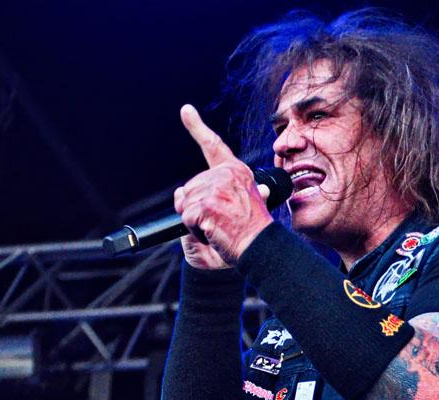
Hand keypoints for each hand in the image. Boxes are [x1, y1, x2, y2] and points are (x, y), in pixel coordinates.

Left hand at [174, 104, 273, 268]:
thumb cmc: (246, 235)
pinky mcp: (209, 203)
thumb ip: (206, 197)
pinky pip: (186, 217)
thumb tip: (179, 192)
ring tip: (218, 229)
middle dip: (194, 209)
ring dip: (195, 222)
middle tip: (219, 222)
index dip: (196, 127)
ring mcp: (217, 188)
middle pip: (188, 188)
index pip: (213, 146)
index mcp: (236, 173)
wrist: (259, 251)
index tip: (186, 110)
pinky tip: (214, 233)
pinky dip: (195, 231)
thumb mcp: (228, 209)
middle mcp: (228, 175)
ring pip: (184, 203)